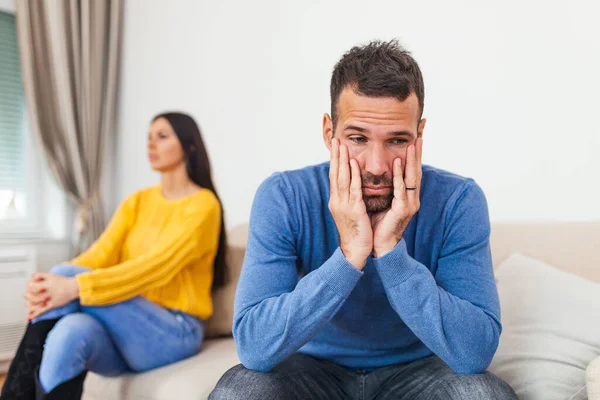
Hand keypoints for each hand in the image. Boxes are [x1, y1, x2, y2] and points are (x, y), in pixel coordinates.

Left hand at [24, 273, 79, 319]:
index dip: (28, 286)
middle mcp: (45, 293)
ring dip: (29, 305)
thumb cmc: (64, 282)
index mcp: (44, 285)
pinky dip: (34, 315)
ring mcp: (48, 300)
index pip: (30, 286)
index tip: (28, 286)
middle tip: (26, 295)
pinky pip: (41, 311)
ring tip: (27, 305)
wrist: (74, 288)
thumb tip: (32, 276)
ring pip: (34, 304)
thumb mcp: (52, 275)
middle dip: (27, 296)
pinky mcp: (51, 305)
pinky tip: (29, 318)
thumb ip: (41, 275)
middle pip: (30, 295)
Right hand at [329, 138, 372, 269]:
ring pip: (341, 178)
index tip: (335, 147)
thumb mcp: (350, 212)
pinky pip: (353, 189)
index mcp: (336, 201)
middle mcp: (337, 201)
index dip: (334, 161)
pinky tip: (353, 163)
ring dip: (342, 160)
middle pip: (334, 174)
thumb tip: (351, 187)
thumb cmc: (356, 232)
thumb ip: (350, 199)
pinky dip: (352, 175)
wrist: (355, 251)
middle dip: (335, 156)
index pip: (334, 177)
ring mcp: (343, 205)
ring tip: (342, 145)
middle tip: (335, 139)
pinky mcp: (353, 210)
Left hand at [372, 138, 422, 257]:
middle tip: (420, 137)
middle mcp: (412, 199)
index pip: (413, 172)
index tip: (415, 140)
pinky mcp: (403, 210)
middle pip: (416, 172)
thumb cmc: (379, 223)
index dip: (414, 157)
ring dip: (412, 160)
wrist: (379, 245)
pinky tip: (398, 163)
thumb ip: (386, 187)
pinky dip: (399, 175)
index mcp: (407, 196)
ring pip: (412, 178)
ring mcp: (409, 204)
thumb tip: (380, 172)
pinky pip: (401, 189)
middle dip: (418, 154)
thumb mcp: (383, 201)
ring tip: (413, 145)